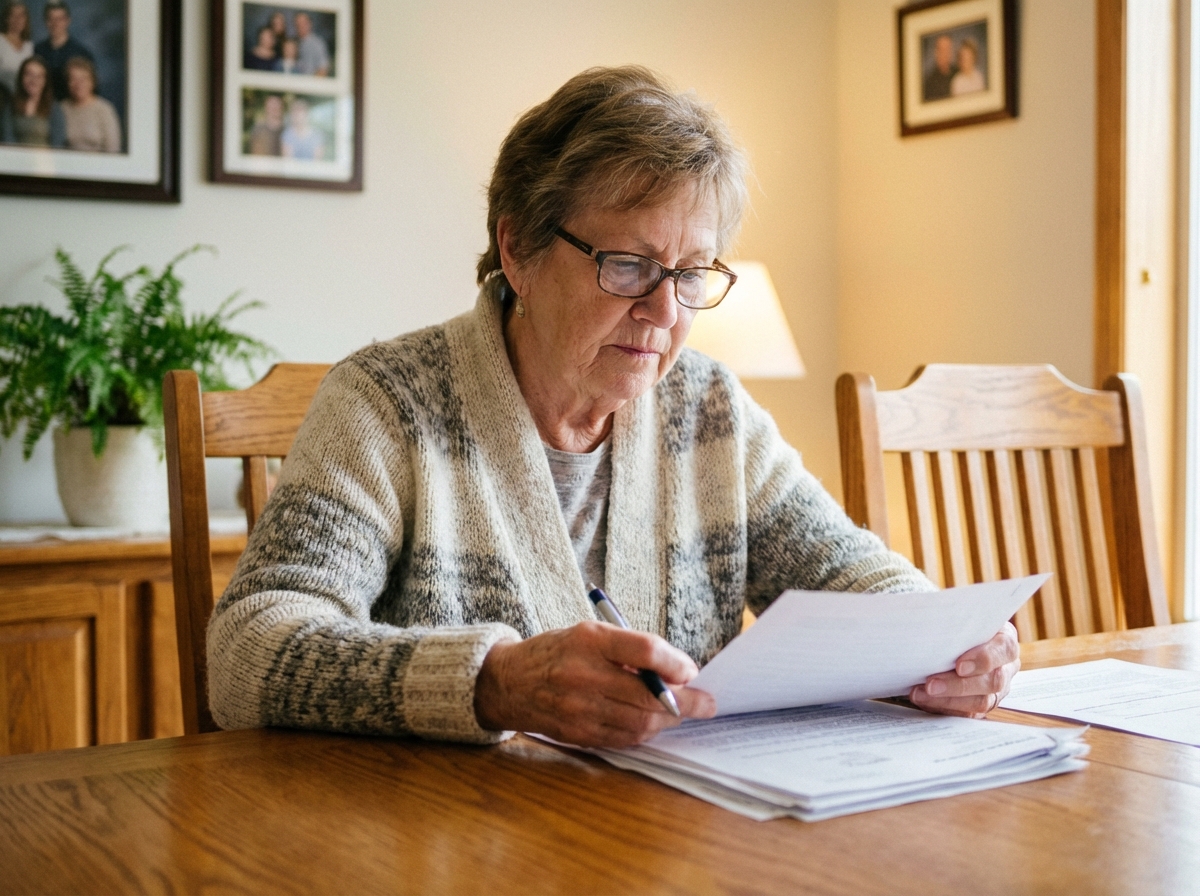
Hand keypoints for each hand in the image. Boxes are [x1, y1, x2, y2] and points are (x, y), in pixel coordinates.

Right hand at [474, 621, 716, 746]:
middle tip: (707, 703)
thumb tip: (678, 671)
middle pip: (647, 695)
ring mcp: (579, 708)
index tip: (692, 670)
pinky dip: (645, 732)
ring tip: (681, 713)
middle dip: (685, 702)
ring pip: (639, 722)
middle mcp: (583, 675)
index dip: (675, 662)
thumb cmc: (559, 652)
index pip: (644, 650)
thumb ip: (630, 648)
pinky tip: (652, 723)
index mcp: (589, 641)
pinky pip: (623, 738)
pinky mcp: (577, 733)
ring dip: (667, 720)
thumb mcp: (590, 633)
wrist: (509, 682)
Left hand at [910, 621, 1019, 718]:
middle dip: (958, 685)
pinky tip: (923, 699)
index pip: (1004, 649)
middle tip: (931, 684)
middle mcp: (1005, 666)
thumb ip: (952, 620)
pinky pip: (967, 713)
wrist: (951, 639)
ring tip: (920, 693)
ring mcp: (996, 689)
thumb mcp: (958, 617)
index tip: (959, 665)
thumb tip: (929, 620)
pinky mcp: (981, 703)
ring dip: (948, 699)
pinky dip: (943, 707)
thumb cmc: (955, 625)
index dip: (984, 659)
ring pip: (981, 701)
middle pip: (992, 681)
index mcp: (1005, 640)